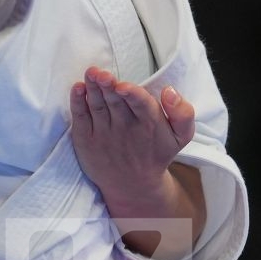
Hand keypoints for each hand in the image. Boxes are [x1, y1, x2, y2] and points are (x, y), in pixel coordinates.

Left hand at [70, 67, 195, 198]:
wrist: (133, 186)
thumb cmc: (156, 152)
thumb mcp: (180, 137)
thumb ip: (183, 112)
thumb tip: (169, 91)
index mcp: (149, 124)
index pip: (141, 105)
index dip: (131, 94)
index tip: (122, 85)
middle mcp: (125, 129)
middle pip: (115, 101)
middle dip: (108, 86)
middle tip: (101, 74)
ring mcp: (104, 134)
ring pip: (97, 106)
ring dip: (93, 88)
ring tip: (91, 73)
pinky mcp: (87, 140)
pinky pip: (81, 118)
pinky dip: (77, 103)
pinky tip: (78, 88)